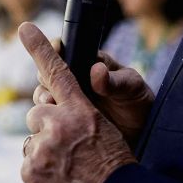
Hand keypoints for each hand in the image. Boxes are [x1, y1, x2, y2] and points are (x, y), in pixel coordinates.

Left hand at [20, 23, 136, 182]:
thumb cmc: (116, 168)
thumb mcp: (105, 132)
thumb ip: (77, 115)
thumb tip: (53, 108)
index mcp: (80, 110)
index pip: (57, 72)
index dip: (40, 48)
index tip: (25, 28)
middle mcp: (58, 124)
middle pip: (37, 111)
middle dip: (47, 124)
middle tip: (67, 146)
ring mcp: (42, 147)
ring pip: (32, 139)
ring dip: (44, 149)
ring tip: (67, 167)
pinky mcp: (30, 170)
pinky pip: (28, 162)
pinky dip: (40, 171)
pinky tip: (59, 180)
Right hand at [33, 50, 154, 145]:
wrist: (139, 134)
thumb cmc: (137, 103)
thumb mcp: (131, 89)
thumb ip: (114, 81)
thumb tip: (97, 70)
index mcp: (90, 63)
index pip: (66, 49)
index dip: (55, 48)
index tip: (55, 49)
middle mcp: (75, 79)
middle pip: (49, 71)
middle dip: (45, 75)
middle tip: (48, 80)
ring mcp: (68, 98)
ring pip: (45, 92)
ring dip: (43, 96)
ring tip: (49, 101)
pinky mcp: (65, 117)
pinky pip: (49, 114)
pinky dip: (47, 115)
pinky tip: (51, 120)